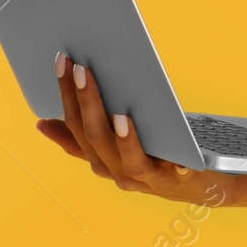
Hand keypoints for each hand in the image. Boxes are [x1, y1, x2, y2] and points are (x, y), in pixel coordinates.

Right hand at [36, 51, 234, 206]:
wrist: (203, 183)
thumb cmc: (158, 155)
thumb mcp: (118, 145)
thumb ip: (86, 136)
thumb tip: (43, 123)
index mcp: (100, 158)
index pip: (75, 125)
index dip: (66, 95)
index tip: (60, 64)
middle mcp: (115, 171)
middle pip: (94, 137)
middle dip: (85, 101)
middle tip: (80, 68)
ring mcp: (142, 179)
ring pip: (122, 157)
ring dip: (118, 134)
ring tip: (116, 111)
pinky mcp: (172, 180)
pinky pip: (160, 170)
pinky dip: (157, 157)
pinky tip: (152, 139)